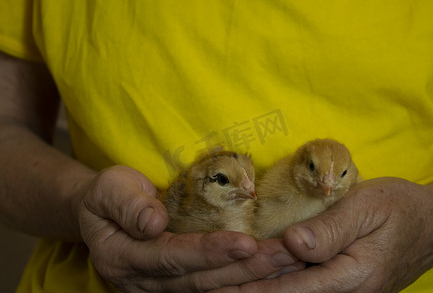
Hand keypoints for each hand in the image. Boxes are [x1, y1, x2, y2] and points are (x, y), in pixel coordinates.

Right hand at [78, 165, 302, 291]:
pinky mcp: (177, 284)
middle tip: (287, 254)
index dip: (209, 252)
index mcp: (125, 257)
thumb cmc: (107, 195)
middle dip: (246, 268)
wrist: (102, 213)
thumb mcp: (108, 189)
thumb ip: (127, 204)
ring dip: (253, 276)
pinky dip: (244, 278)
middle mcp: (144, 282)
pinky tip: (271, 268)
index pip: (173, 257)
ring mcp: (162, 288)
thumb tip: (153, 222)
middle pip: (201, 279)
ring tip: (290, 261)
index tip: (245, 242)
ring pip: (213, 288)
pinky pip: (214, 286)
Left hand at [215, 177, 432, 291]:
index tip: (219, 290)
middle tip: (208, 290)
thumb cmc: (400, 208)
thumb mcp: (366, 208)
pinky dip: (279, 284)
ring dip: (260, 289)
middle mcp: (348, 291)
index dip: (252, 289)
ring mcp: (348, 290)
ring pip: (295, 292)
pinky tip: (259, 280)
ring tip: (225, 288)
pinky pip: (306, 286)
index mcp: (352, 274)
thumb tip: (291, 244)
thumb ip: (330, 229)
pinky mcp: (346, 284)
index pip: (291, 287)